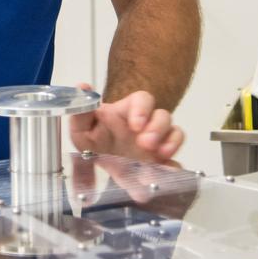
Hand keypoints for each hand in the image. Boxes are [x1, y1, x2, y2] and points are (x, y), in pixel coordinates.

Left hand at [69, 86, 183, 163]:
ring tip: (160, 155)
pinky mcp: (163, 162)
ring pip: (175, 133)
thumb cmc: (94, 141)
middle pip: (163, 115)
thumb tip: (82, 87)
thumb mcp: (81, 129)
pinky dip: (175, 165)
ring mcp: (157, 143)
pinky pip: (176, 161)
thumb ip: (81, 111)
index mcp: (128, 112)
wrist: (100, 167)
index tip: (135, 125)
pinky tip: (167, 171)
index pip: (142, 99)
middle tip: (145, 144)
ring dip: (171, 142)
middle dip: (158, 128)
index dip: (143, 109)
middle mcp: (147, 124)